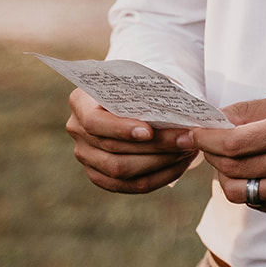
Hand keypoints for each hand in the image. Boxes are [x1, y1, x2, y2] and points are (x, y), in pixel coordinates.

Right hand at [65, 88, 197, 193]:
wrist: (127, 99)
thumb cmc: (136, 86)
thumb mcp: (139, 80)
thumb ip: (150, 90)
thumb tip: (177, 105)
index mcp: (81, 102)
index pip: (94, 122)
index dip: (120, 129)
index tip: (149, 131)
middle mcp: (77, 131)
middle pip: (112, 149)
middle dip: (155, 146)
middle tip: (187, 139)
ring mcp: (86, 156)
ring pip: (121, 171)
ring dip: (160, 163)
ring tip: (187, 150)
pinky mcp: (100, 176)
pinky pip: (130, 186)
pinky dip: (159, 177)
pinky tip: (180, 164)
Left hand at [180, 95, 265, 218]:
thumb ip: (252, 112)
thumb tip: (215, 119)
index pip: (235, 143)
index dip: (207, 140)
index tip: (194, 133)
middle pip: (234, 168)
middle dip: (211, 156)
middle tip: (207, 144)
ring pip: (242, 192)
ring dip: (225, 176)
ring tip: (228, 161)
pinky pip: (260, 204)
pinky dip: (248, 189)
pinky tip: (252, 174)